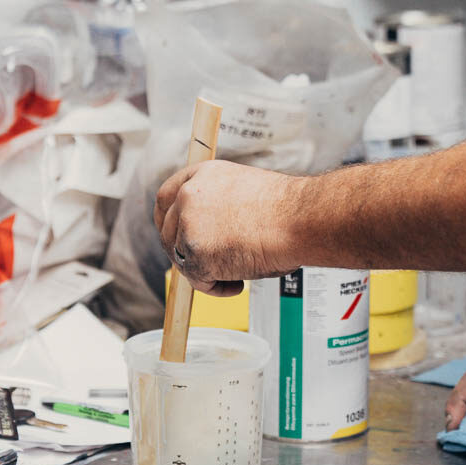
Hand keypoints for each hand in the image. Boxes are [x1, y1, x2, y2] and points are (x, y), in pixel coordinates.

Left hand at [154, 160, 302, 294]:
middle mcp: (189, 196)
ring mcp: (188, 225)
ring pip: (182, 259)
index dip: (167, 220)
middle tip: (208, 264)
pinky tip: (239, 283)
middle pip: (167, 232)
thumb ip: (216, 205)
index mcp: (201, 176)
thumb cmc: (285, 210)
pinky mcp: (195, 254)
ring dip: (206, 271)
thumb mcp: (241, 191)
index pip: (166, 198)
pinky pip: (198, 280)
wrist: (299, 220)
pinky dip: (217, 288)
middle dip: (184, 253)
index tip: (172, 235)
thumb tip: (209, 230)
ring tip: (239, 271)